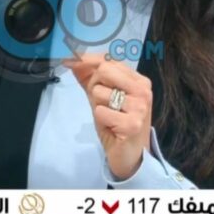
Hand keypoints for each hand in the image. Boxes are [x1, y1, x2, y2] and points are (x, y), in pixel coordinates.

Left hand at [64, 53, 152, 179]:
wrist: (129, 155)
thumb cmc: (116, 124)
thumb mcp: (102, 97)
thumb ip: (89, 77)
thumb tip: (71, 58)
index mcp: (139, 80)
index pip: (108, 60)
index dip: (87, 62)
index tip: (70, 62)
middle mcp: (143, 90)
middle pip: (104, 70)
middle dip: (94, 86)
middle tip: (102, 103)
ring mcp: (139, 107)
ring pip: (99, 92)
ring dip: (97, 106)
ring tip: (109, 117)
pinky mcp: (132, 124)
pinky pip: (100, 112)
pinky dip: (101, 120)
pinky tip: (112, 127)